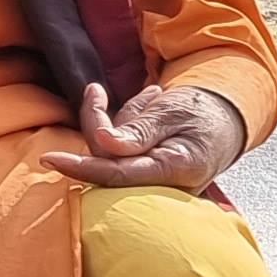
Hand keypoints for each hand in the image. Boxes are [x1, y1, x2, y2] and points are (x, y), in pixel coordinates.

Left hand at [39, 80, 249, 191]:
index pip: (118, 174)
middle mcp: (163, 185)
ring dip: (117, 121)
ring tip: (149, 100)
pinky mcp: (144, 176)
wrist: (227, 122)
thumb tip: (102, 142)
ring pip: (109, 153)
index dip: (82, 167)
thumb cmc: (204, 113)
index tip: (49, 158)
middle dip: (98, 123)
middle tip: (96, 91)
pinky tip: (148, 107)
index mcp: (176, 169)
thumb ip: (138, 129)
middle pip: (107, 159)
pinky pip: (118, 152)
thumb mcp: (173, 112)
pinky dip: (124, 127)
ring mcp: (153, 183)